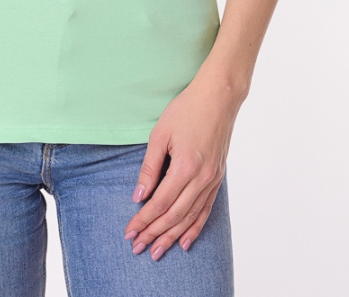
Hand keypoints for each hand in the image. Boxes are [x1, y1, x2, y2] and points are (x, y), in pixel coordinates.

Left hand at [122, 63, 243, 258]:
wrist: (219, 97)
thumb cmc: (186, 109)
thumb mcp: (160, 134)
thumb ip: (149, 168)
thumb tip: (139, 197)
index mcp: (185, 167)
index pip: (159, 203)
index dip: (143, 221)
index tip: (130, 233)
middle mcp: (201, 178)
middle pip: (174, 216)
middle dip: (154, 233)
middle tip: (138, 248)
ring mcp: (212, 179)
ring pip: (190, 217)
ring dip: (172, 236)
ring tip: (157, 251)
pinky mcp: (218, 177)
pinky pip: (206, 209)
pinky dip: (195, 227)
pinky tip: (185, 240)